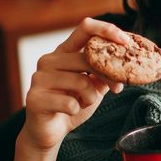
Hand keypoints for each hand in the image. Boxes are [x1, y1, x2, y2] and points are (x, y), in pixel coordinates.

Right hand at [18, 17, 128, 152]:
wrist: (48, 132)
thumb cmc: (70, 105)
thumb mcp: (92, 87)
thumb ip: (104, 73)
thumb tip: (126, 64)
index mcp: (63, 52)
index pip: (84, 28)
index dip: (107, 30)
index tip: (126, 42)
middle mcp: (49, 60)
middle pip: (87, 58)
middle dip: (108, 75)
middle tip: (117, 88)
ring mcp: (39, 78)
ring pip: (81, 82)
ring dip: (91, 97)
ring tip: (84, 103)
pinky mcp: (34, 98)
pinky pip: (69, 103)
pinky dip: (77, 110)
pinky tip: (69, 111)